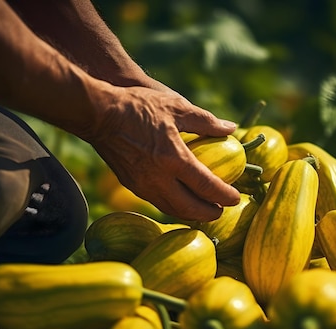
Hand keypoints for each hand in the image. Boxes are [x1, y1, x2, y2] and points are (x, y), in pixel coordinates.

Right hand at [86, 84, 240, 221]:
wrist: (98, 114)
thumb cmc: (139, 106)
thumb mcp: (176, 107)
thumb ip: (206, 121)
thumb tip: (230, 129)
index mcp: (174, 159)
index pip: (207, 186)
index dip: (225, 195)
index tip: (237, 198)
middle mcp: (159, 178)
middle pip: (191, 208)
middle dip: (210, 213)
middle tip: (222, 210)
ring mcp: (142, 185)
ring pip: (172, 210)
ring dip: (191, 214)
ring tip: (204, 209)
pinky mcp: (131, 185)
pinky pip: (157, 203)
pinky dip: (173, 207)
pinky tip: (180, 201)